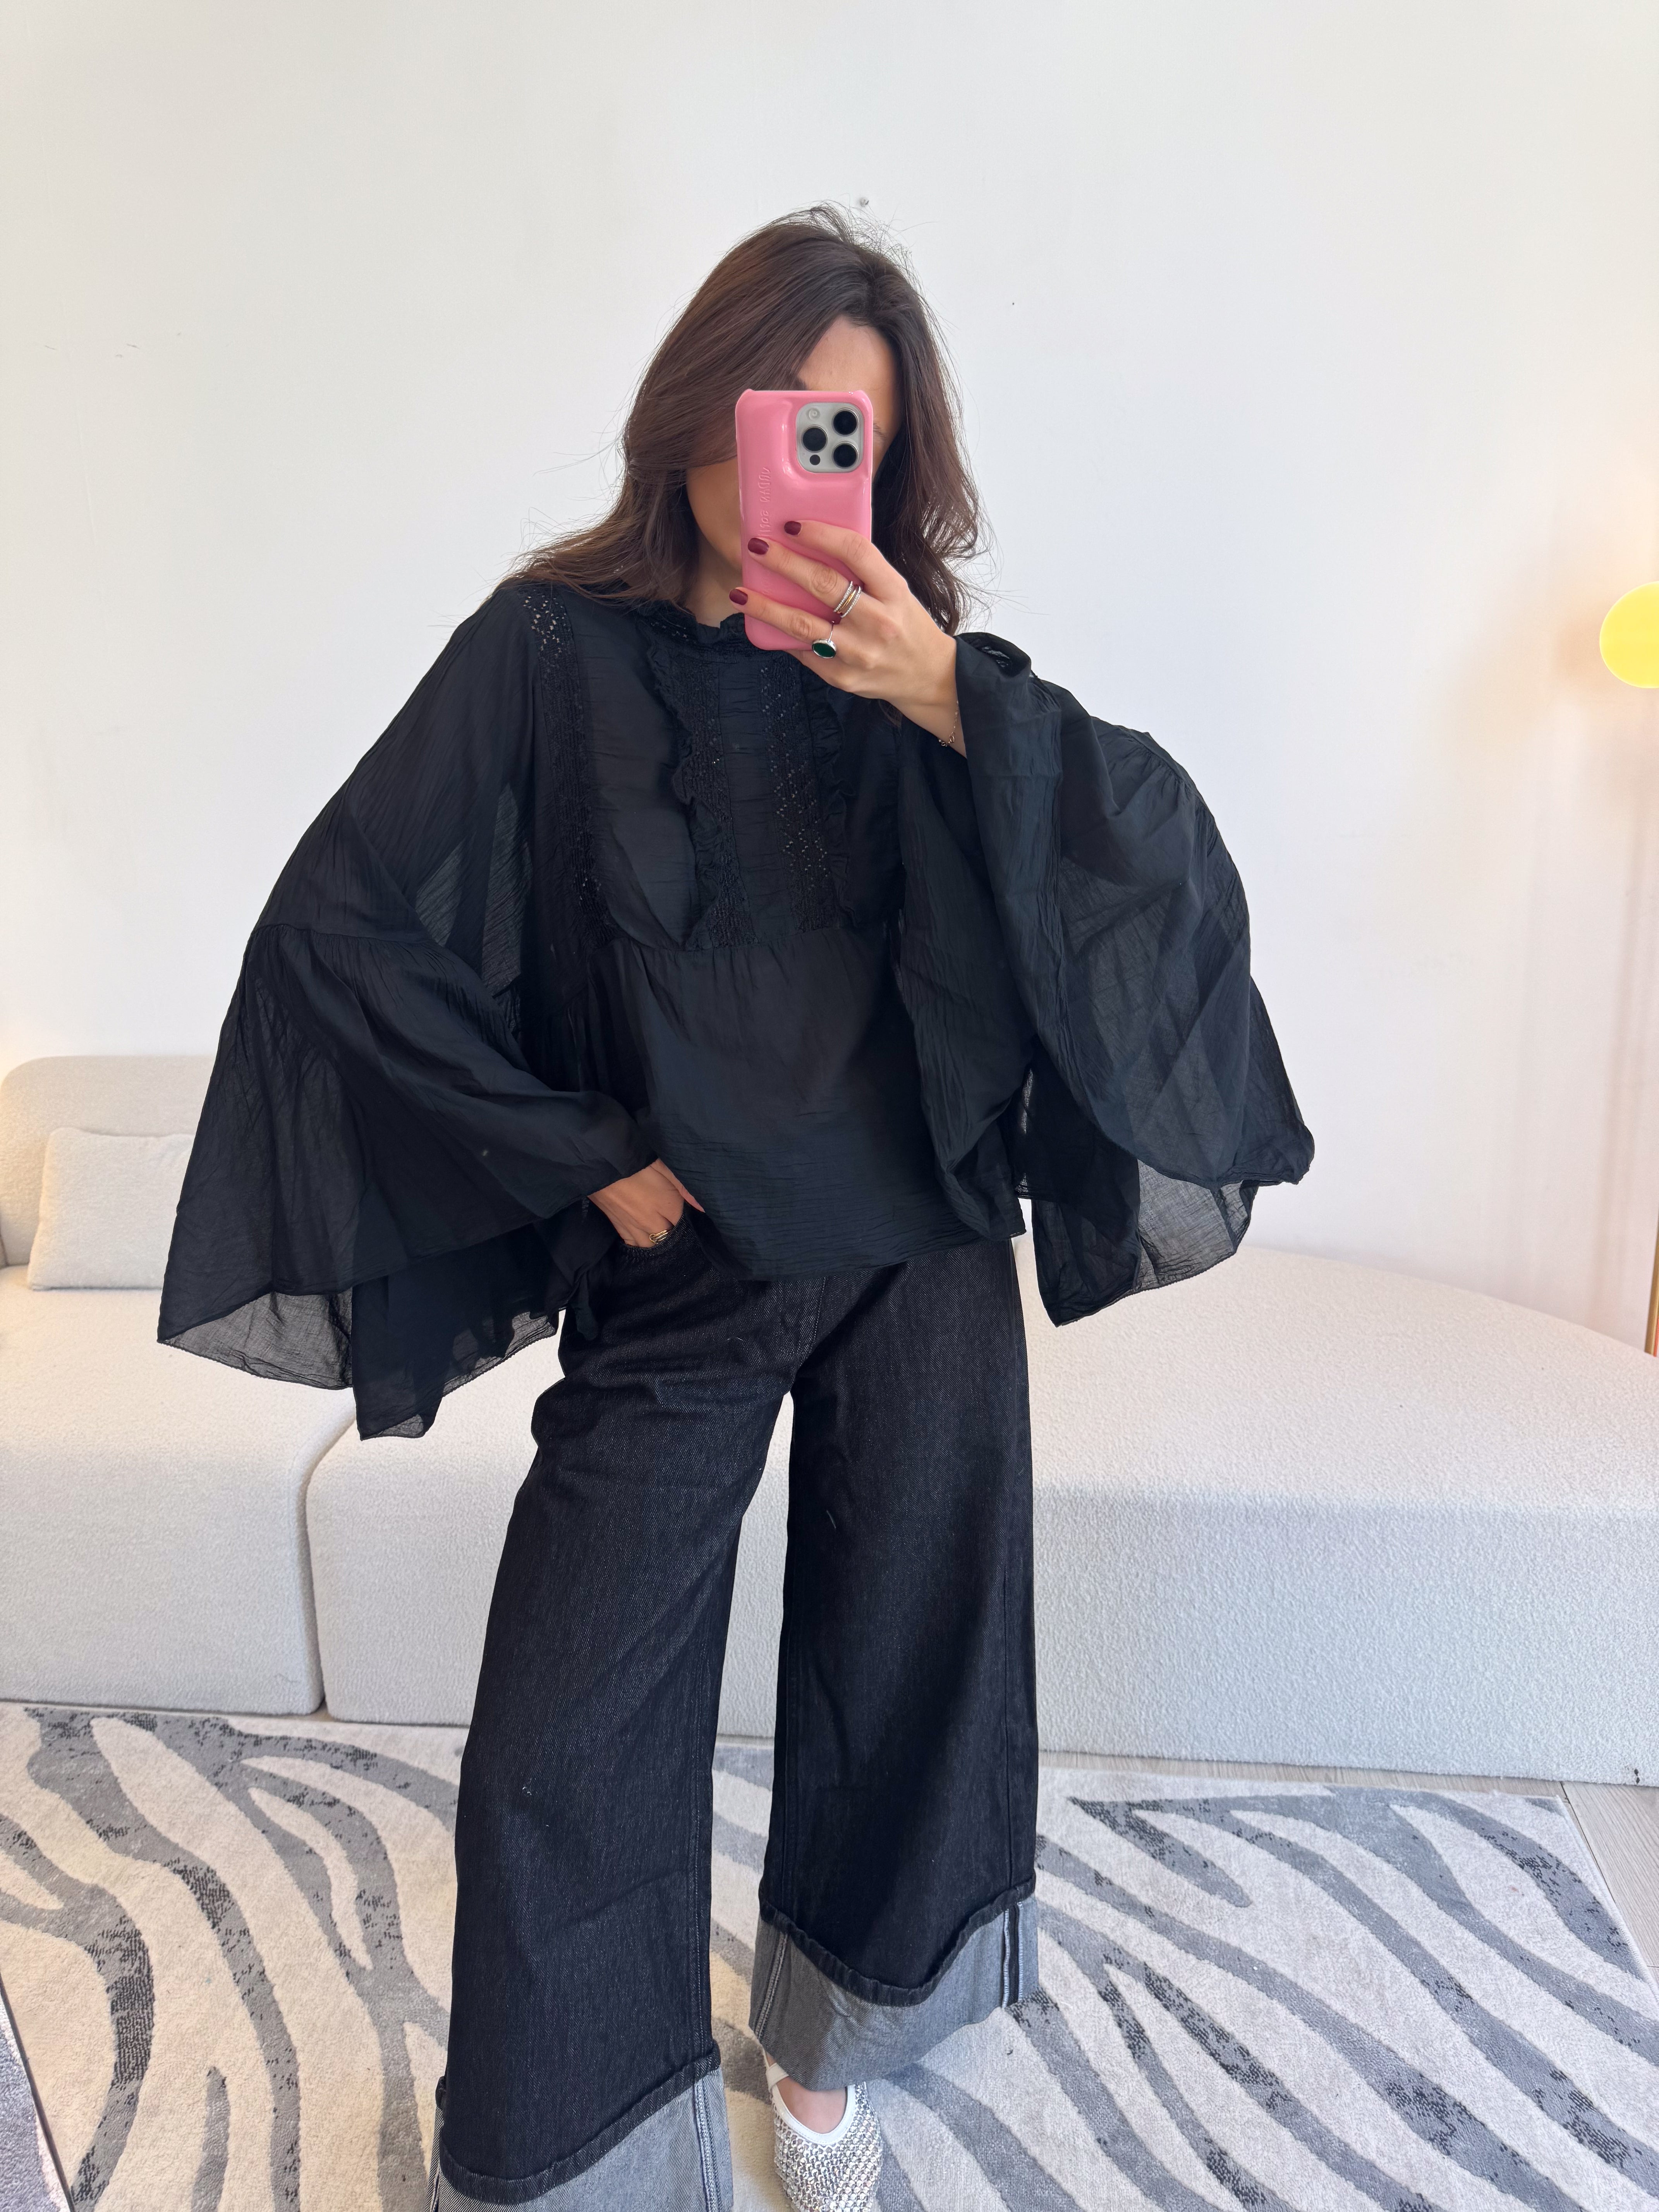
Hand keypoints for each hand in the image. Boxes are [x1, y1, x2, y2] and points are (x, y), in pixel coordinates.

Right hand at [590, 1158, 703, 1246]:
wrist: (597, 1161)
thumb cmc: (632, 1159)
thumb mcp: (662, 1165)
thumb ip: (684, 1187)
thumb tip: (704, 1206)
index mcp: (667, 1206)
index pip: (684, 1222)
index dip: (686, 1218)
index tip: (684, 1211)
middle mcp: (651, 1222)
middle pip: (668, 1238)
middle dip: (673, 1233)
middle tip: (672, 1222)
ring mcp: (633, 1226)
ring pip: (651, 1246)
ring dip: (657, 1242)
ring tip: (660, 1233)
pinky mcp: (617, 1225)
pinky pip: (632, 1244)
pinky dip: (639, 1243)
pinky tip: (643, 1239)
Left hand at [732, 522, 962, 748]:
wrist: (926, 676)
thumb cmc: (904, 624)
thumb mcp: (896, 590)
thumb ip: (862, 570)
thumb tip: (810, 545)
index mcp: (894, 591)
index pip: (855, 551)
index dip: (820, 534)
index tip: (792, 524)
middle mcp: (878, 622)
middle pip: (823, 584)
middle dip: (784, 563)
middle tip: (757, 547)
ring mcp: (858, 653)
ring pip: (803, 625)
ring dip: (766, 607)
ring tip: (740, 592)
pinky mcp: (842, 677)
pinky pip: (803, 652)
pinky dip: (780, 635)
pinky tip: (762, 622)